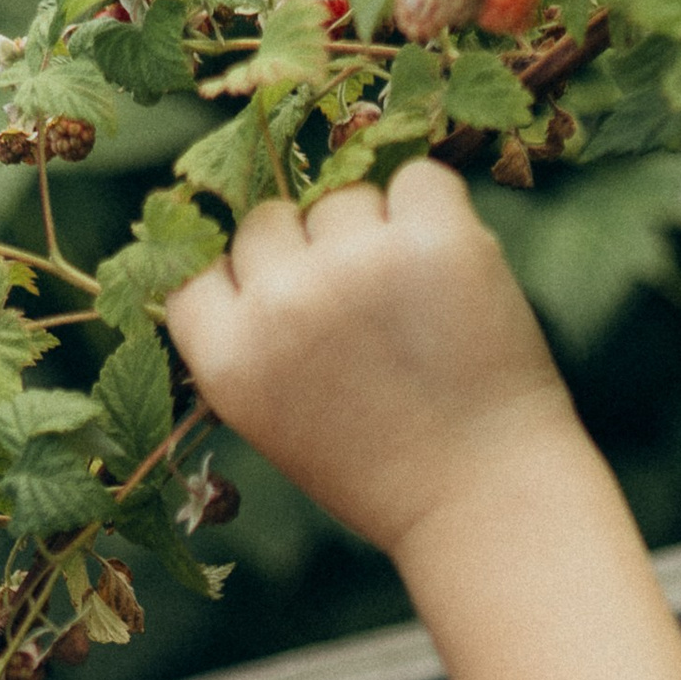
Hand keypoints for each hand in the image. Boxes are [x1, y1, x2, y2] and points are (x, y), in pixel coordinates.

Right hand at [165, 156, 570, 559]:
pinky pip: (419, 180)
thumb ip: (257, 340)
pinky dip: (435, 211)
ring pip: (343, 198)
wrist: (484, 500)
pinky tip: (451, 271)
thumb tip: (261, 247)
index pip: (196, 272)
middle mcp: (282, 305)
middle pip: (268, 221)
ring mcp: (356, 265)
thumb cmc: (384, 470)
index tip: (282, 302)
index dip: (241, 278)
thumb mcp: (280, 421)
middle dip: (308, 253)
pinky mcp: (433, 239)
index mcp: (230, 360)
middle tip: (364, 312)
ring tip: (415, 309)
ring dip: (375, 232)